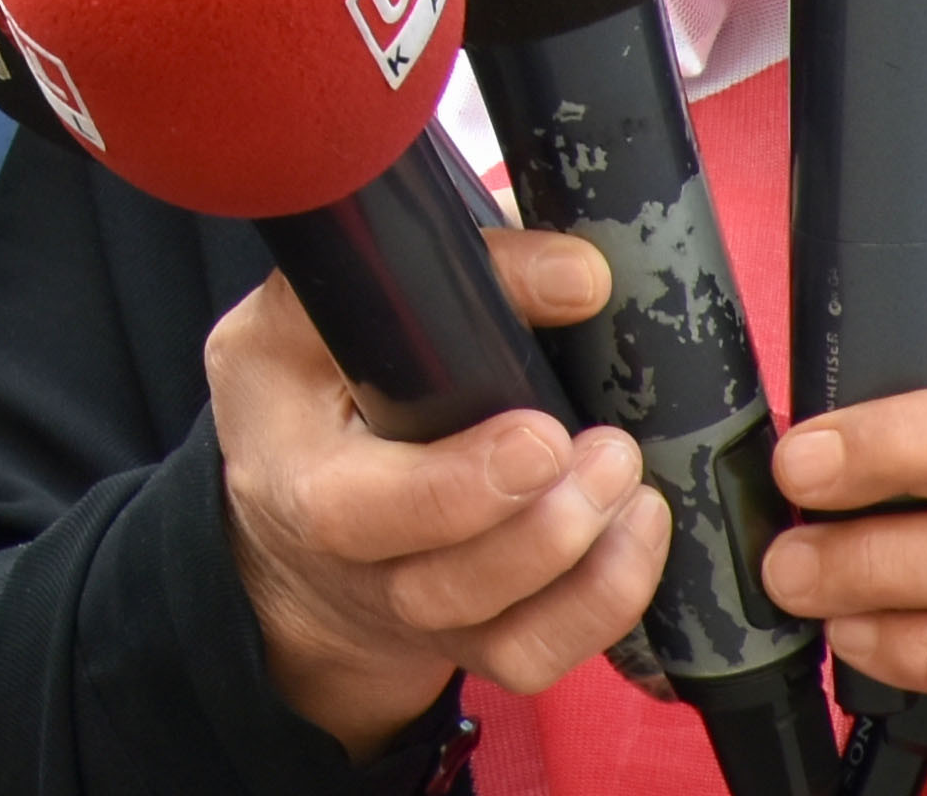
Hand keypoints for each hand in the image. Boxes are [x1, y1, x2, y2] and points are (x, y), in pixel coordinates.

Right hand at [215, 228, 660, 751]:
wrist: (289, 510)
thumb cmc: (307, 389)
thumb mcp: (313, 309)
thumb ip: (423, 272)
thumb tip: (571, 270)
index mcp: (294, 471)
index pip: (354, 506)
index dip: (457, 485)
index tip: (540, 431)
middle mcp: (351, 564)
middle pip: (440, 585)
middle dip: (538, 529)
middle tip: (607, 452)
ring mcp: (414, 613)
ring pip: (500, 631)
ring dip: (586, 563)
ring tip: (630, 481)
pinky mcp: (472, 643)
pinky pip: (539, 656)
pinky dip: (603, 606)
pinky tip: (637, 533)